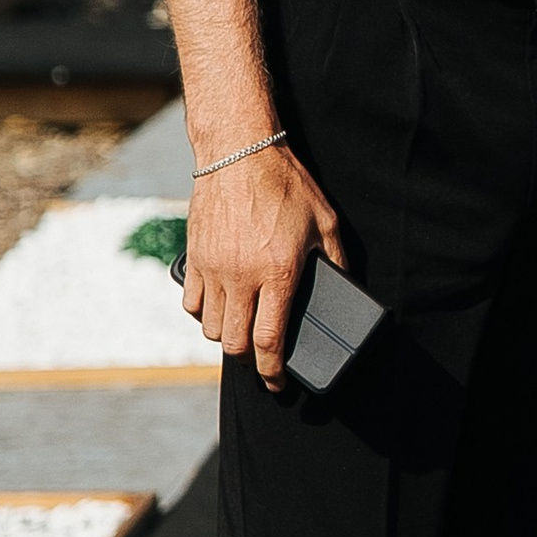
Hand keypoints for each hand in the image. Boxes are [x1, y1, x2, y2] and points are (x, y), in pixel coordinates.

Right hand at [181, 145, 343, 391]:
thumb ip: (336, 260)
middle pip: (235, 344)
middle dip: (249, 360)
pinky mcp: (194, 257)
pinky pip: (191, 303)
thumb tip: (344, 285)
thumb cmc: (286, 185)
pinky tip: (220, 308)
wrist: (239, 152)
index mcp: (277, 274)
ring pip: (211, 327)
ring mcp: (213, 269)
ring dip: (228, 336)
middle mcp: (241, 278)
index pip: (269, 342)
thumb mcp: (324, 222)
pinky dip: (204, 314)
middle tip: (262, 359)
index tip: (279, 384)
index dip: (273, 372)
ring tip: (244, 329)